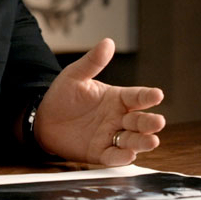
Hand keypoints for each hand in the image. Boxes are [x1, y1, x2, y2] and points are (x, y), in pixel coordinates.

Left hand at [34, 38, 165, 165]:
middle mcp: (119, 117)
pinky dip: (121, 157)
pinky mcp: (100, 152)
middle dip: (150, 122)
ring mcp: (111, 135)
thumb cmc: (62, 95)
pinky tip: (128, 155)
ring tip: (151, 140)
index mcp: (117, 98)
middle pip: (140, 120)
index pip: (137, 96)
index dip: (148, 96)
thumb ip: (93, 62)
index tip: (158, 94)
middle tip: (158, 122)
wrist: (43, 119)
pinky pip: (114, 156)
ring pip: (132, 140)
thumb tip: (108, 42)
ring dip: (142, 141)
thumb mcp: (75, 75)